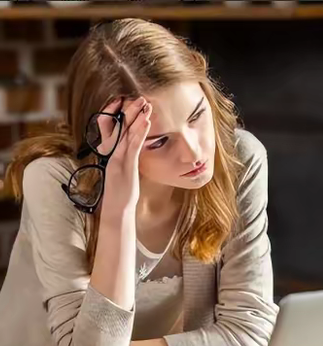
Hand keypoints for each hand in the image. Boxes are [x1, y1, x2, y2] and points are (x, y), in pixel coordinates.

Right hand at [99, 96, 151, 218]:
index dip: (120, 115)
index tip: (129, 103)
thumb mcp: (124, 172)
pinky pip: (133, 146)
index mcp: (112, 153)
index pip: (115, 128)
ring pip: (126, 133)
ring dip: (136, 117)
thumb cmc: (121, 192)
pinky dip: (140, 133)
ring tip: (145, 104)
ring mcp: (118, 158)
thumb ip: (126, 160)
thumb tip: (132, 152)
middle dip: (129, 111)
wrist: (117, 208)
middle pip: (120, 127)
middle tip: (139, 97)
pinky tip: (146, 122)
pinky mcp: (125, 165)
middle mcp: (113, 152)